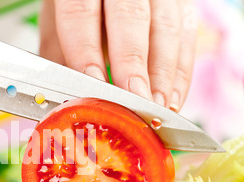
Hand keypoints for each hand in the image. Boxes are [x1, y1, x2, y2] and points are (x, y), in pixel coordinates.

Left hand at [39, 0, 197, 110]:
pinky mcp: (180, 3)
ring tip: (153, 108)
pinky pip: (186, 36)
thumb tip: (62, 98)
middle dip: (132, 64)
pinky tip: (170, 101)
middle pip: (129, 18)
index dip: (86, 51)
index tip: (94, 85)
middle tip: (133, 101)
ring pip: (165, 27)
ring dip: (162, 74)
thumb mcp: (57, 18)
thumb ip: (58, 52)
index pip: (81, 13)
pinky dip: (181, 73)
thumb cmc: (81, 5)